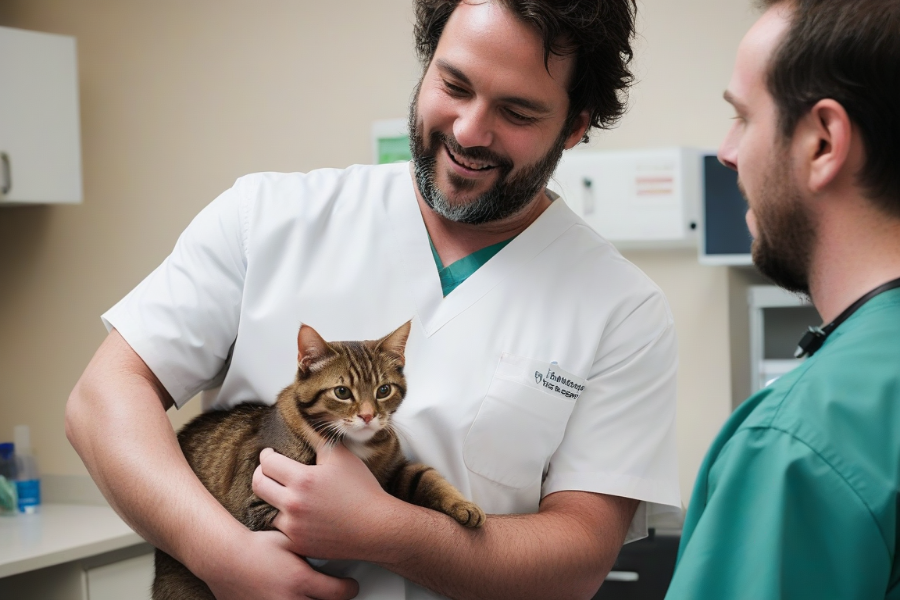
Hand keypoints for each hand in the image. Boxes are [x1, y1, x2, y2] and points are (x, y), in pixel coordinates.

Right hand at [202, 528, 358, 599]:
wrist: (224, 558)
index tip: (350, 585)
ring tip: (310, 593)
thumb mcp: (290, 541)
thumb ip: (313, 546)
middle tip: (331, 590)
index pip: (340, 593)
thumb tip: (332, 544)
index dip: (349, 588)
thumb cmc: (255, 545)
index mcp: (301, 580)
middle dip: (331, 598)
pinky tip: (291, 595)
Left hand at [252, 444, 399, 560]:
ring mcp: (293, 527)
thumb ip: (319, 438)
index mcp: (302, 480)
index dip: (267, 455)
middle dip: (261, 474)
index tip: (271, 454)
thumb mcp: (341, 457)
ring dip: (274, 499)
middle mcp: (293, 505)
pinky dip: (285, 520)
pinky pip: (279, 530)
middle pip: (258, 485)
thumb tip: (305, 423)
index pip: (267, 463)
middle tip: (270, 471)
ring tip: (285, 493)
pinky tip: (296, 514)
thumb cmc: (362, 490)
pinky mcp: (297, 544)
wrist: (377, 527)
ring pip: (267, 508)